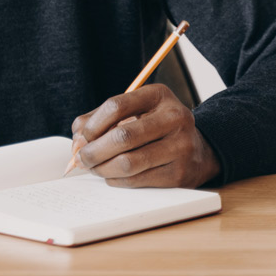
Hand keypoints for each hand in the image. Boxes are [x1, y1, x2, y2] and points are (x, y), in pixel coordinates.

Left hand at [69, 84, 220, 187]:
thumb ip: (101, 119)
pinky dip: (117, 180)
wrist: (199, 149)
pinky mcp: (180, 174)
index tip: (82, 136)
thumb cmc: (155, 127)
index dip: (93, 124)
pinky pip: (138, 180)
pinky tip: (111, 176)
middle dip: (93, 150)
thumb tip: (77, 140)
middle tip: (81, 158)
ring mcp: (181, 147)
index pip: (116, 106)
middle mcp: (174, 118)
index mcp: (159, 95)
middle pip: (122, 136)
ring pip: (129, 162)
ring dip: (102, 168)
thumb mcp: (134, 111)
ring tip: (93, 168)